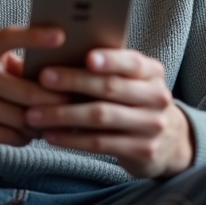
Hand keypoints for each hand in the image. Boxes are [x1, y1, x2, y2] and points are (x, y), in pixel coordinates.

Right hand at [0, 26, 68, 161]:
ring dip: (37, 125)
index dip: (37, 36)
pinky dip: (22, 138)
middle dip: (53, 102)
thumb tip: (47, 72)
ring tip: (40, 125)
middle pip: (30, 90)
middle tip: (67, 106)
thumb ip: (5, 64)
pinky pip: (11, 136)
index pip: (10, 37)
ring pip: (23, 117)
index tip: (62, 35)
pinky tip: (22, 136)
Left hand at [25, 49, 193, 177]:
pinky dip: (71, 139)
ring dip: (63, 115)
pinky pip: (99, 143)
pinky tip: (50, 135)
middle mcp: (156, 98)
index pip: (132, 62)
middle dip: (73, 82)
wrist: (171, 142)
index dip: (110, 60)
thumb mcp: (134, 82)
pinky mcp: (141, 151)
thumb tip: (60, 53)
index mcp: (152, 73)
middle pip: (110, 88)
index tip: (87, 57)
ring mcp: (151, 126)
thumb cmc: (136, 102)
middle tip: (43, 79)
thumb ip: (108, 69)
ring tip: (34, 113)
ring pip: (101, 117)